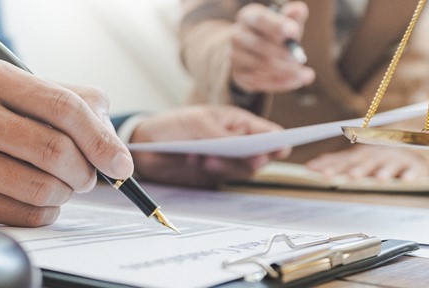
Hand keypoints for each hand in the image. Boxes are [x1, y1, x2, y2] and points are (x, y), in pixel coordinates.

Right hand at [0, 58, 133, 226]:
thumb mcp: (20, 92)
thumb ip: (73, 104)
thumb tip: (115, 151)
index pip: (63, 106)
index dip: (101, 138)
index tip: (121, 163)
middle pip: (55, 150)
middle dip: (85, 170)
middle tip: (87, 176)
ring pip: (43, 187)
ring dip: (66, 192)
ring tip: (61, 184)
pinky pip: (24, 213)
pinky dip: (45, 211)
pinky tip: (38, 199)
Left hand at [129, 105, 289, 186]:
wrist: (147, 146)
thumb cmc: (174, 125)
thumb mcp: (196, 122)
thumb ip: (219, 134)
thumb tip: (241, 143)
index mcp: (238, 122)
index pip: (267, 133)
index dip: (278, 141)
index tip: (281, 148)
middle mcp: (237, 143)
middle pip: (261, 156)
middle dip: (254, 157)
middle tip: (248, 157)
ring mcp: (227, 161)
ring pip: (244, 170)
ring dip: (229, 165)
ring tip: (208, 157)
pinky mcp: (214, 176)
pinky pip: (224, 178)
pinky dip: (213, 171)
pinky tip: (197, 160)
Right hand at [230, 2, 314, 92]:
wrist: (253, 52)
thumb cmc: (274, 34)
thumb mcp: (284, 23)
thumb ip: (293, 16)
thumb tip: (299, 9)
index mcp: (249, 16)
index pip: (260, 19)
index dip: (276, 25)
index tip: (294, 31)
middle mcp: (237, 35)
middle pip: (259, 45)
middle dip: (282, 53)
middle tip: (300, 59)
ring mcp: (235, 56)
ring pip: (260, 65)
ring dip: (285, 71)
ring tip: (305, 74)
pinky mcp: (238, 74)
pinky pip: (259, 81)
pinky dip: (280, 83)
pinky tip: (296, 81)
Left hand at [305, 145, 428, 181]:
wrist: (412, 147)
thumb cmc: (379, 155)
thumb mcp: (357, 157)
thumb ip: (337, 162)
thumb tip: (312, 165)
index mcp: (361, 155)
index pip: (343, 161)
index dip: (331, 166)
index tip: (316, 172)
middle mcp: (376, 156)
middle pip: (365, 163)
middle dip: (357, 170)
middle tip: (348, 177)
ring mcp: (395, 160)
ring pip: (389, 165)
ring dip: (384, 171)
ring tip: (379, 179)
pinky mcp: (414, 166)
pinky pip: (413, 170)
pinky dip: (411, 175)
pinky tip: (406, 180)